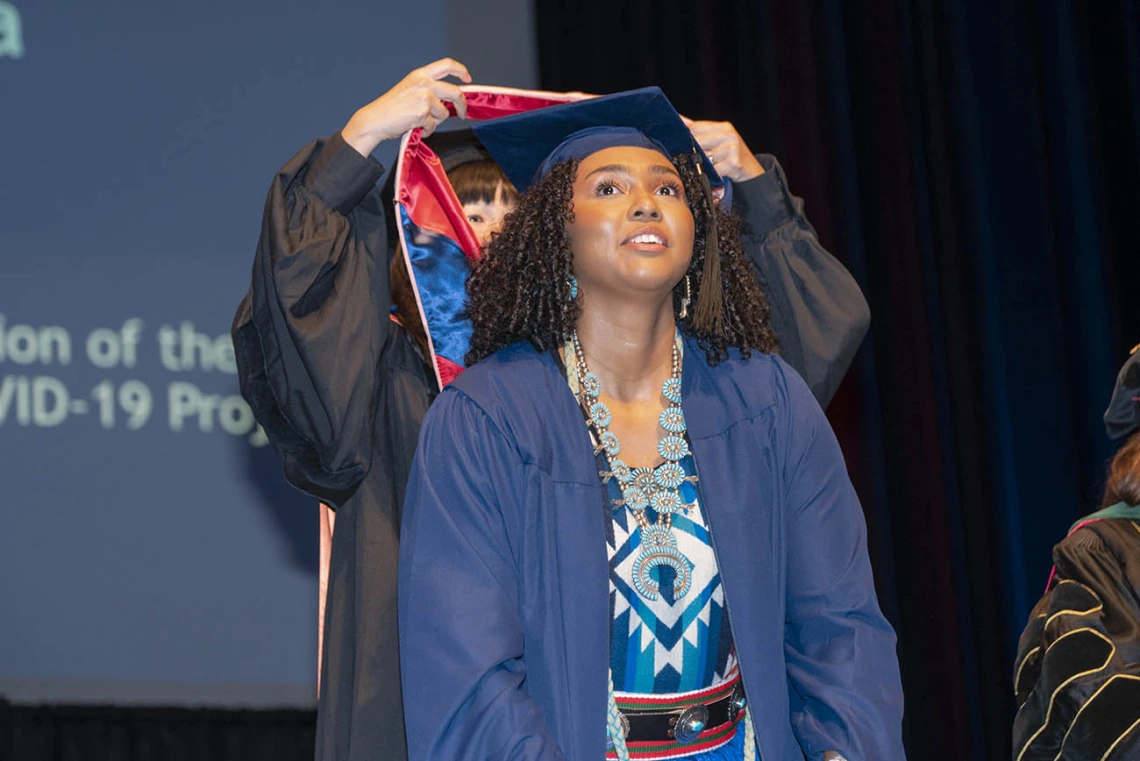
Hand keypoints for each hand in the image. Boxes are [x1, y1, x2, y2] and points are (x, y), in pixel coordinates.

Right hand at [342, 58, 471, 156]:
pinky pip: (434, 125)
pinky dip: (426, 130)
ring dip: (435, 121)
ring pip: (444, 113)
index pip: (447, 65)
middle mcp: (424, 83)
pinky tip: (414, 127)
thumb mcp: (411, 90)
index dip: (461, 71)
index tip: (467, 79)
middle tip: (462, 114)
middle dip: (462, 105)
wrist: (375, 120)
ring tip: (419, 122)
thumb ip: (430, 90)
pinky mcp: (422, 112)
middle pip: (455, 91)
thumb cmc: (392, 108)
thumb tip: (451, 101)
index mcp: (420, 74)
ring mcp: (424, 97)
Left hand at [681, 117, 764, 181]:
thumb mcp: (718, 140)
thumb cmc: (732, 157)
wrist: (753, 173)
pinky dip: (712, 176)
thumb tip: (679, 119)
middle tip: (695, 161)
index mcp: (724, 127)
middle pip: (698, 142)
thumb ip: (700, 130)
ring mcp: (732, 148)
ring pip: (705, 158)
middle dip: (693, 153)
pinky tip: (717, 176)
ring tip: (710, 169)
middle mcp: (729, 135)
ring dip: (703, 167)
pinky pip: (713, 171)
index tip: (680, 145)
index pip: (696, 127)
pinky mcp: (734, 163)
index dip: (686, 137)